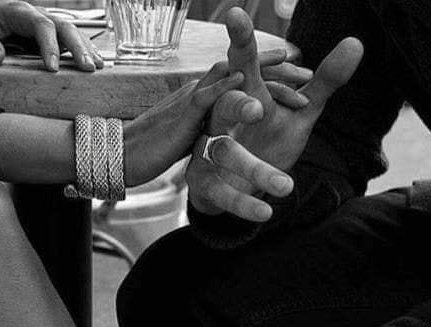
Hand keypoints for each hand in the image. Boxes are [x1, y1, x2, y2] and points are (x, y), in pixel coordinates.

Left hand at [0, 0, 102, 70]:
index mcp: (21, 12)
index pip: (42, 26)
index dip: (50, 46)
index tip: (52, 68)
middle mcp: (40, 16)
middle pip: (65, 28)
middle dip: (78, 48)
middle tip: (87, 68)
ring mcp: (50, 27)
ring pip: (74, 34)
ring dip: (87, 51)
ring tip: (98, 69)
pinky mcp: (55, 38)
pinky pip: (74, 42)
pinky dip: (86, 52)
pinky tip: (96, 66)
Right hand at [122, 7, 302, 187]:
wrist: (124, 154)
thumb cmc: (155, 146)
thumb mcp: (191, 134)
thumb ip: (210, 126)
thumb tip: (226, 131)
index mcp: (205, 97)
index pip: (242, 78)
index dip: (271, 75)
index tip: (300, 77)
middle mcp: (201, 91)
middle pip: (243, 69)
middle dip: (276, 68)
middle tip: (306, 72)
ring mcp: (191, 99)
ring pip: (230, 75)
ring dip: (260, 71)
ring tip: (291, 70)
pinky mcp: (181, 115)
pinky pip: (205, 96)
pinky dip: (225, 86)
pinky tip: (245, 78)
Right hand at [185, 10, 313, 220]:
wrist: (233, 185)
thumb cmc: (266, 141)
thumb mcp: (299, 113)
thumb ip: (324, 82)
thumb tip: (356, 42)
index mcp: (243, 96)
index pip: (242, 67)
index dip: (240, 43)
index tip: (236, 16)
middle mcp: (220, 120)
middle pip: (224, 107)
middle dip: (237, 106)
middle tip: (257, 109)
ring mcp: (208, 152)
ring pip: (226, 155)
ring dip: (255, 170)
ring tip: (285, 186)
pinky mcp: (204, 184)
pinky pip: (223, 195)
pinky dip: (244, 204)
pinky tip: (266, 213)